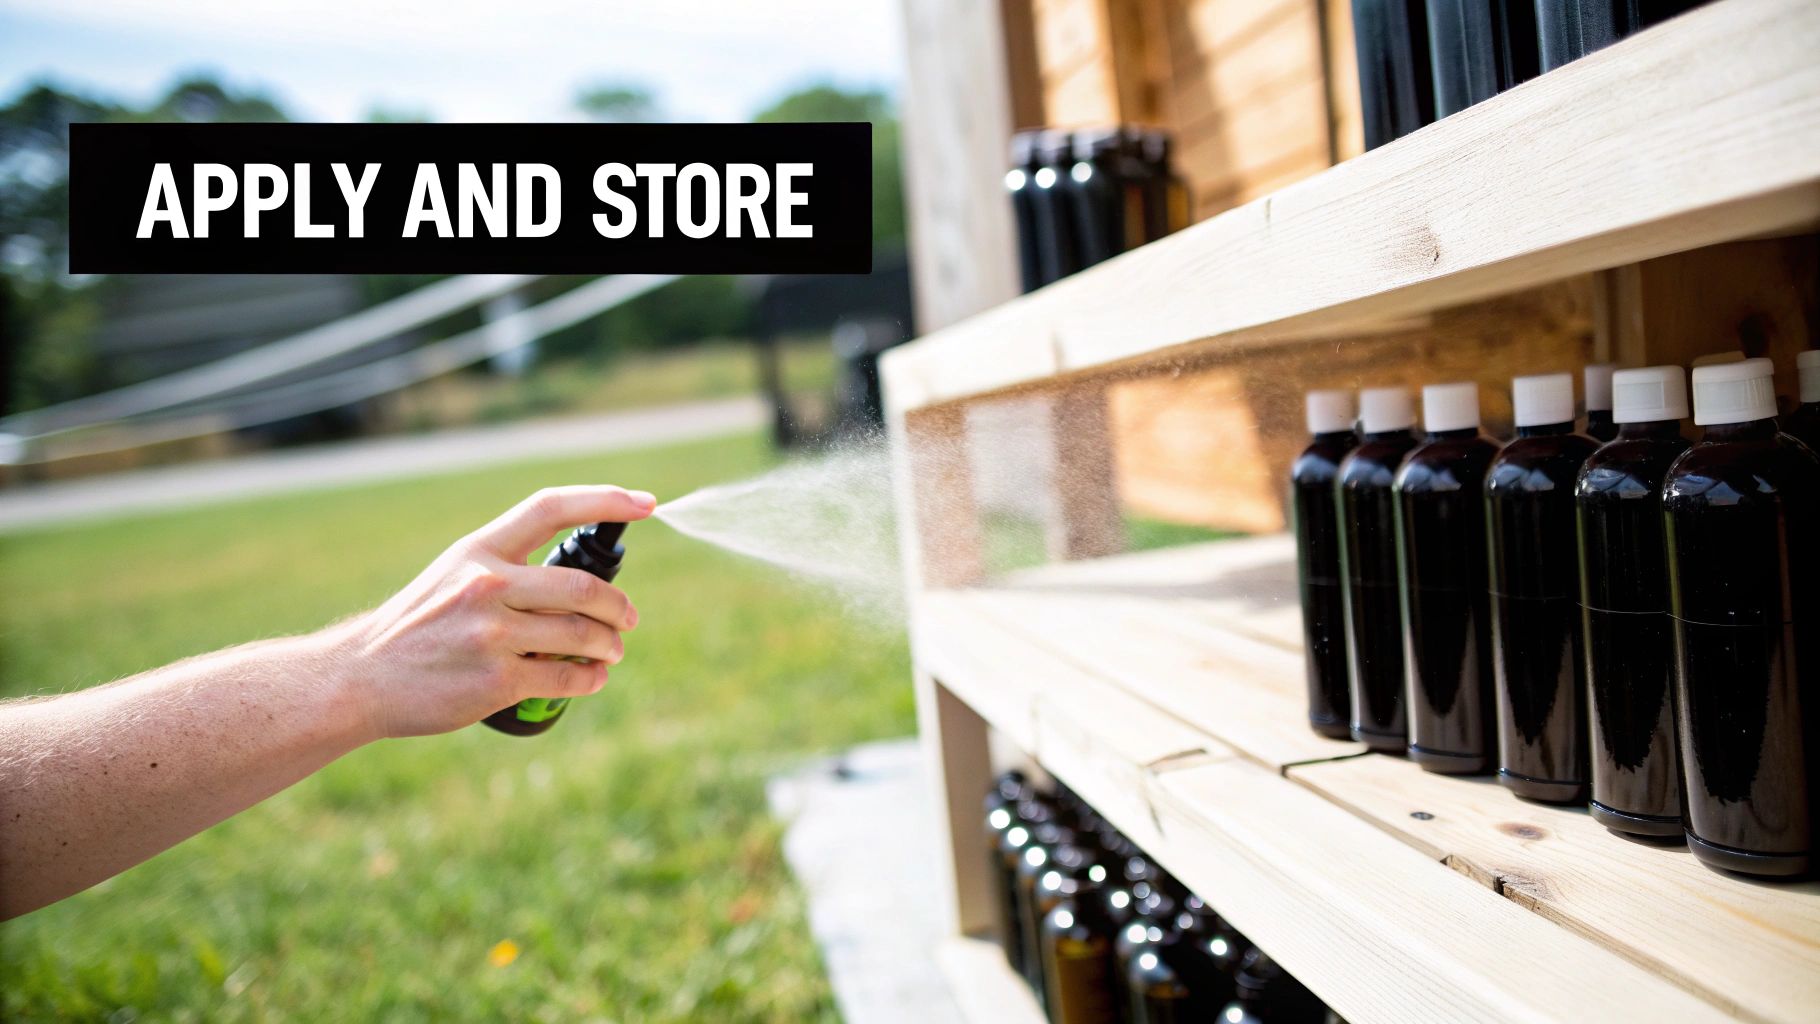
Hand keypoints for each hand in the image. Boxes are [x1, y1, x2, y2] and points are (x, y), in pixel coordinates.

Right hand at [334, 485, 653, 737]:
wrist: (361, 677)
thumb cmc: (417, 626)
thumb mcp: (453, 575)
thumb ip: (506, 568)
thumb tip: (579, 581)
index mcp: (479, 550)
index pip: (551, 507)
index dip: (604, 500)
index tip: (647, 504)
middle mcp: (487, 585)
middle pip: (583, 585)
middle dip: (617, 605)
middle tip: (627, 618)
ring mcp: (491, 634)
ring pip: (581, 634)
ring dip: (609, 645)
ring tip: (612, 650)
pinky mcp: (496, 680)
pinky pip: (564, 677)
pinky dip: (589, 678)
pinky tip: (593, 678)